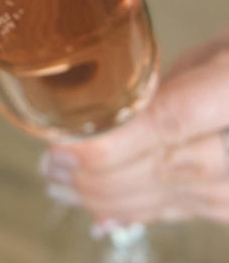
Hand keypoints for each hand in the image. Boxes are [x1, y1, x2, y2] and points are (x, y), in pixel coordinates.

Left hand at [41, 30, 228, 228]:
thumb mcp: (218, 49)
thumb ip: (171, 80)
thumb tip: (103, 105)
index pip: (174, 119)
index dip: (116, 140)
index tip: (64, 143)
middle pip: (170, 167)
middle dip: (100, 172)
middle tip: (50, 162)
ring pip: (177, 196)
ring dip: (110, 196)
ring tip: (58, 183)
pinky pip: (192, 212)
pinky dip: (141, 212)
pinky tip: (100, 214)